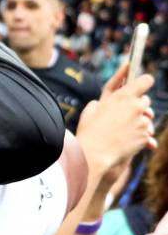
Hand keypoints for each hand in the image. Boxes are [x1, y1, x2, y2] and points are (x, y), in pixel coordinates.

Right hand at [76, 62, 155, 187]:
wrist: (94, 154)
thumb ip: (102, 101)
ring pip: (147, 118)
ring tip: (123, 130)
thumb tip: (103, 102)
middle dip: (137, 105)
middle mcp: (136, 107)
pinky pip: (146, 133)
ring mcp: (143, 123)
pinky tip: (126, 140)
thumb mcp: (91, 109)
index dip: (144, 82)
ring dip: (138, 121)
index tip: (141, 84)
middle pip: (145, 100)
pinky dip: (139, 136)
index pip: (146, 80)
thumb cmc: (89, 131)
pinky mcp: (145, 136)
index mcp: (123, 96)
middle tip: (124, 112)